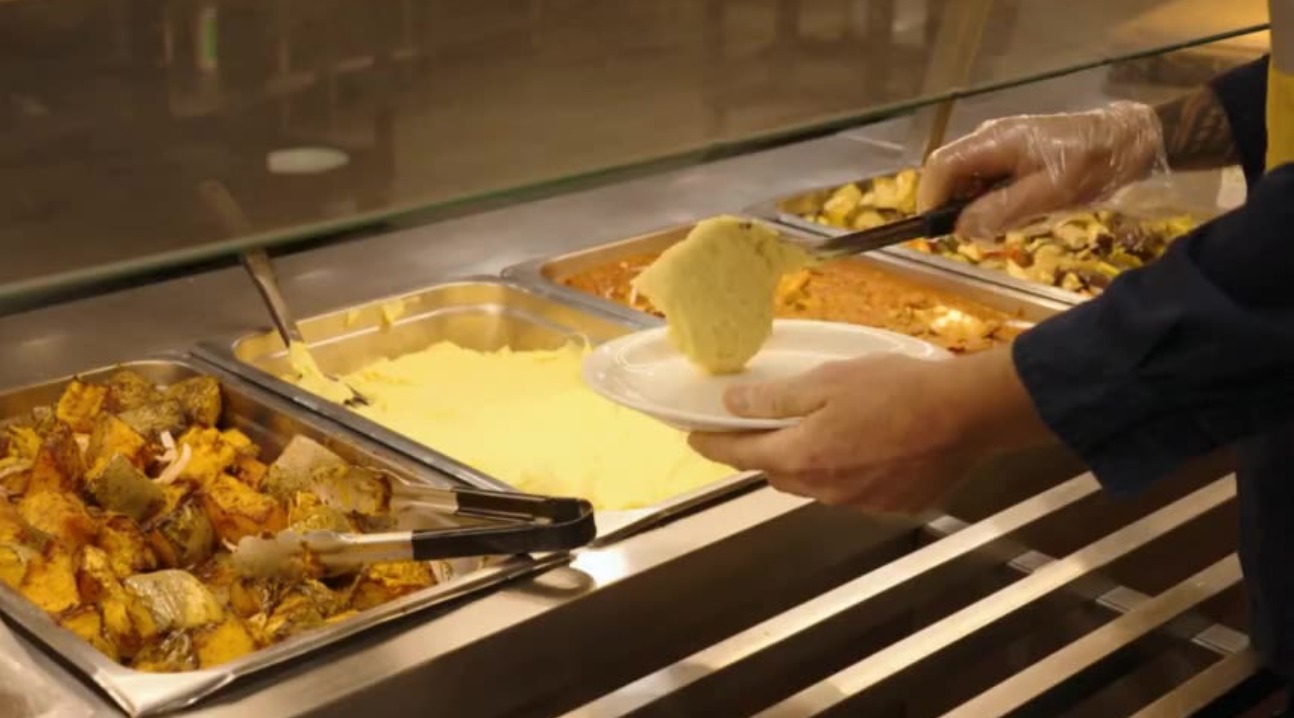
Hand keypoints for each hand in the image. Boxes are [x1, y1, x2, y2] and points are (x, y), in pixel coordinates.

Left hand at [688, 349, 1053, 513]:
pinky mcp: (892, 505)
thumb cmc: (895, 390)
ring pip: (816, 485)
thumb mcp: (826, 382)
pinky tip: (867, 446)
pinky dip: (848, 471)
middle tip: (759, 427)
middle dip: (762, 453)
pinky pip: (854, 490)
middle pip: (777, 474)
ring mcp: (860, 502)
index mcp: (802, 458)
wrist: (966, 415)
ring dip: (808, 463)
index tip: (695, 438)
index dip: (713, 445)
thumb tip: (731, 405)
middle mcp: (825, 490)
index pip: (740, 456)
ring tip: (820, 431)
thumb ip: (774, 400)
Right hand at [917, 102, 1164, 237]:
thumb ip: (1001, 210)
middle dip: (959, 209)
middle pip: (950, 176)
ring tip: (1021, 221)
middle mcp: (990, 139)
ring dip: (983, 209)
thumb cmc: (1094, 165)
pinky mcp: (1016, 155)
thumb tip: (960, 228)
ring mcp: (1002, 146)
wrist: (1134, 141)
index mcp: (994, 141)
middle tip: (988, 234)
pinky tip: (1029, 210)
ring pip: (969, 183)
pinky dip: (999, 203)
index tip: (938, 232)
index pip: (940, 167)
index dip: (931, 200)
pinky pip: (990, 183)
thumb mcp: (1050, 194)